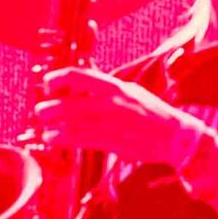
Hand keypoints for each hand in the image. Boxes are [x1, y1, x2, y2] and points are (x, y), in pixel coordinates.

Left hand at [32, 68, 193, 165]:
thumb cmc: (151, 113)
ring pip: (72, 124)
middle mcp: (111, 103)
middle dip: (50, 107)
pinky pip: (81, 140)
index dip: (58, 78)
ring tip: (45, 130)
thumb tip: (83, 76)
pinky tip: (53, 139)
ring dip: (53, 126)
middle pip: (70, 102)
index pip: (79, 75)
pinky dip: (63, 139)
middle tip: (41, 111)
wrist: (176, 136)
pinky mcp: (113, 142)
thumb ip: (106, 85)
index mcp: (115, 86)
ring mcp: (112, 123)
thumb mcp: (130, 91)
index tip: (48, 83)